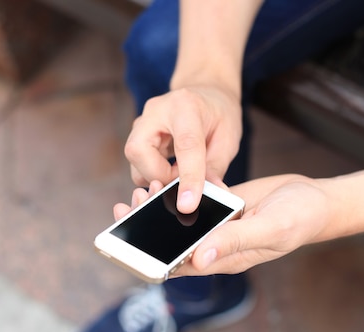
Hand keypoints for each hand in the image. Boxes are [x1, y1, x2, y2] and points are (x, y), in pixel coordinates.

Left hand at [113, 175, 331, 275]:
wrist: (316, 198)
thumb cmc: (299, 219)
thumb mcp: (269, 230)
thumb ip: (235, 242)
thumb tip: (199, 258)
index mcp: (224, 258)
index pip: (180, 266)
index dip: (152, 259)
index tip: (130, 242)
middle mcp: (216, 244)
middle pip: (173, 242)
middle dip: (147, 226)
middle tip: (131, 203)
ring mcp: (218, 223)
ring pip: (181, 219)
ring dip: (160, 205)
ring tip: (147, 187)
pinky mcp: (222, 204)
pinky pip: (195, 199)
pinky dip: (180, 190)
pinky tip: (170, 177)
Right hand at [124, 84, 241, 213]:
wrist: (206, 94)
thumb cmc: (218, 115)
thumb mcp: (227, 140)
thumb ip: (214, 169)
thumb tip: (206, 197)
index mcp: (185, 105)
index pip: (185, 146)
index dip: (187, 178)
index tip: (187, 205)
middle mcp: (155, 111)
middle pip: (139, 151)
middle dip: (160, 177)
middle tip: (183, 183)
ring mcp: (141, 123)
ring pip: (135, 163)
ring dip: (158, 178)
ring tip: (182, 175)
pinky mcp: (137, 137)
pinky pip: (139, 166)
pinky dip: (155, 176)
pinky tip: (173, 172)